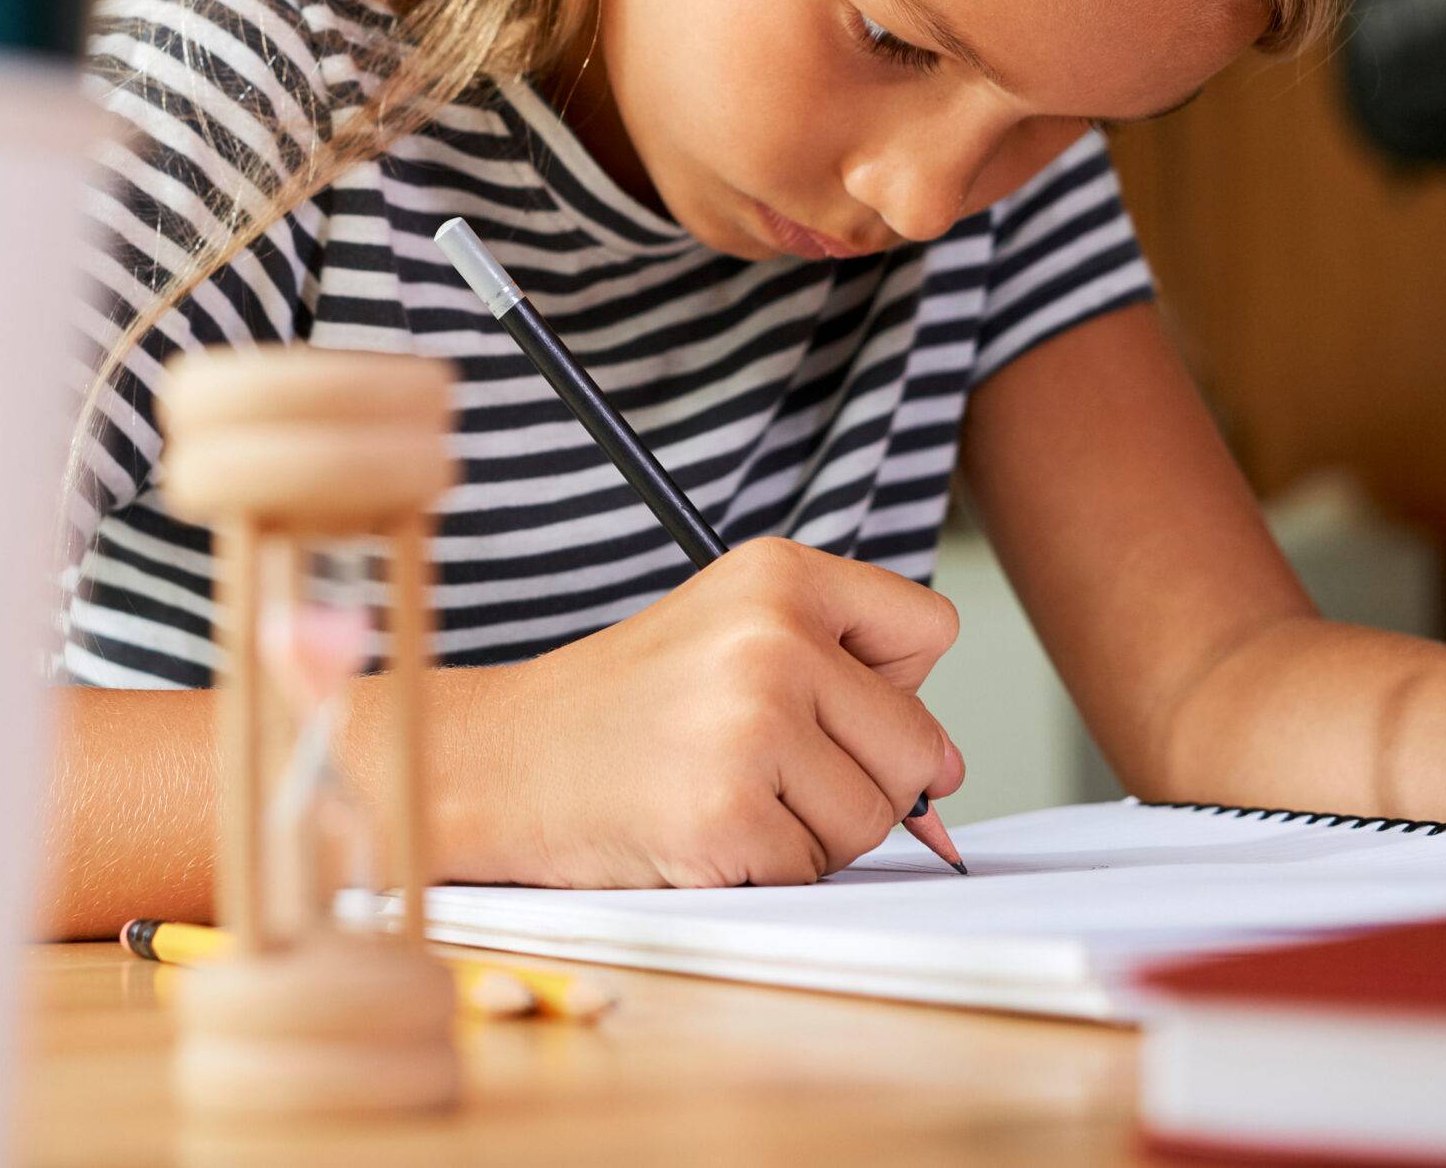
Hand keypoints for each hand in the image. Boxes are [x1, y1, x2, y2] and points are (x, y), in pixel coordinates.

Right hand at [422, 537, 965, 888]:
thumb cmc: (620, 708)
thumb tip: (947, 778)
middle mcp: (772, 639)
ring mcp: (750, 727)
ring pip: (872, 819)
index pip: (929, 631)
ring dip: (807, 830)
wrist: (498, 762)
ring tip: (720, 789)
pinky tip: (697, 828)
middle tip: (752, 759)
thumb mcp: (730, 635)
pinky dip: (763, 870)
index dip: (887, 683)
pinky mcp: (728, 815)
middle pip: (917, 746)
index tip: (816, 698)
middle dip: (854, 777)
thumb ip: (850, 676)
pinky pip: (812, 871)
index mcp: (778, 574)